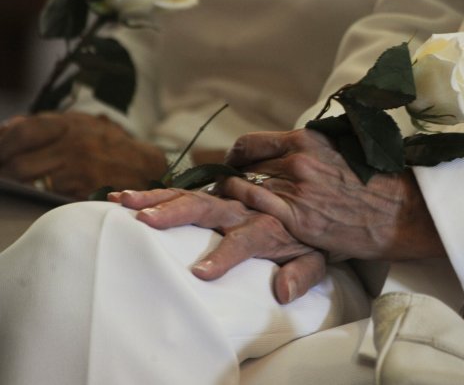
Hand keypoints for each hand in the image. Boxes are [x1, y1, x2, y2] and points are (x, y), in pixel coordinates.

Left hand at [0, 112, 166, 198]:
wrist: (146, 165)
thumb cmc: (107, 144)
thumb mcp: (79, 123)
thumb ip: (43, 125)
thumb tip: (5, 129)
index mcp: (68, 125)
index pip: (21, 132)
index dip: (0, 146)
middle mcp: (74, 145)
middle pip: (18, 165)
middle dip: (3, 175)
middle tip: (2, 178)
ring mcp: (81, 169)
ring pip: (31, 184)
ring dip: (18, 189)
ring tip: (15, 188)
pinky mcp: (87, 191)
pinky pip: (51, 197)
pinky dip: (39, 197)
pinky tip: (37, 196)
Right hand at [109, 188, 325, 303]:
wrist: (319, 197)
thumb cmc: (314, 235)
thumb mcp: (318, 256)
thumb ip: (303, 272)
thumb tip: (283, 292)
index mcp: (266, 226)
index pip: (244, 240)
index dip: (224, 256)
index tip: (200, 273)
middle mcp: (243, 208)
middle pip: (207, 207)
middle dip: (175, 212)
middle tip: (144, 219)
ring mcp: (228, 198)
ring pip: (190, 195)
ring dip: (156, 198)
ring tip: (124, 201)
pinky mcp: (217, 194)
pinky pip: (185, 190)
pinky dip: (155, 193)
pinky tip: (124, 198)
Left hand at [219, 129, 445, 260]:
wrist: (401, 209)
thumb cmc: (376, 183)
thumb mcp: (341, 152)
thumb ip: (311, 150)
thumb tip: (291, 153)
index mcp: (307, 140)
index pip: (251, 144)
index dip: (235, 158)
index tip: (232, 169)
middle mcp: (297, 159)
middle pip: (243, 167)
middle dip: (228, 182)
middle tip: (220, 196)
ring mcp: (296, 187)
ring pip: (240, 187)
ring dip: (225, 199)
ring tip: (220, 211)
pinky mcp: (297, 217)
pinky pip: (253, 210)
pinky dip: (237, 215)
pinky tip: (232, 225)